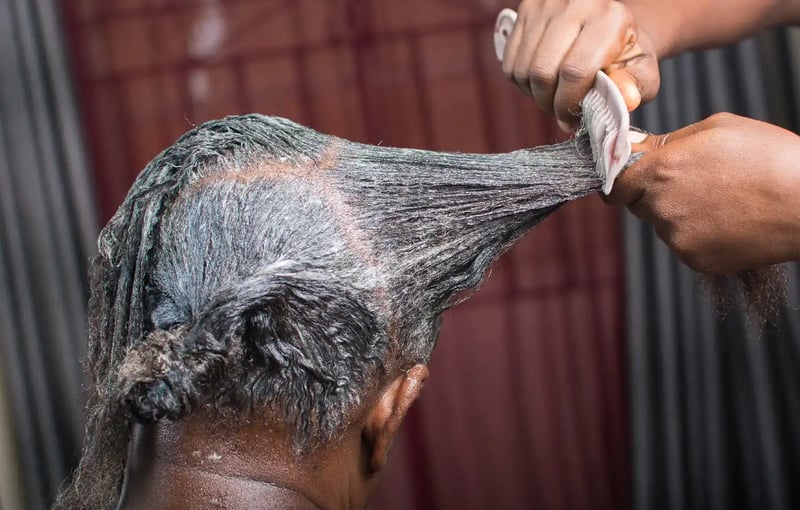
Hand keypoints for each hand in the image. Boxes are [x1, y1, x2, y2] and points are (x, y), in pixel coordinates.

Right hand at [501, 0, 659, 129]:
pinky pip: (510, 63)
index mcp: (609, 18)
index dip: (569, 103)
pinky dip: (523, 83)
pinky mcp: (526, 10)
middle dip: (550, 102)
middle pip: (542, 72)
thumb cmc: (624, 53)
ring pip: (522, 70)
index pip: (574, 71)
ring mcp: (545, 5)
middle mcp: (575, 4)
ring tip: (555, 95)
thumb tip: (626, 98)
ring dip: (535, 94)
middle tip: (562, 110)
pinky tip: (543, 82)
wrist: (609, 24)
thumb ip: (636, 86)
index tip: (573, 118)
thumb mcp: (643, 71)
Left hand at [608, 113, 799, 274]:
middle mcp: (662, 207)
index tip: (634, 177)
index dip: (623, 180)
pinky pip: (684, 245)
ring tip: (721, 201)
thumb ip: (668, 142)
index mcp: (661, 171)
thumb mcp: (716, 129)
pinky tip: (728, 221)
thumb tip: (639, 149)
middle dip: (656, 194)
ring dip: (680, 214)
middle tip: (694, 183)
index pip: (615, 185)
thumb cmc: (770, 158)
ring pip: (664, 225)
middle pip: (640, 204)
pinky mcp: (696, 260)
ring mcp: (678, 238)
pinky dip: (699, 236)